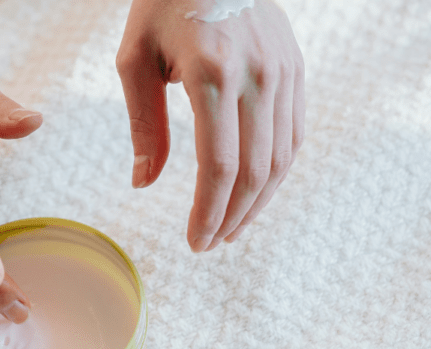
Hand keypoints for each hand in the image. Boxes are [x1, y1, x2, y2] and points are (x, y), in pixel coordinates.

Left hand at [116, 0, 304, 250]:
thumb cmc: (162, 5)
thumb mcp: (134, 59)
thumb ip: (144, 125)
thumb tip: (143, 183)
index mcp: (212, 74)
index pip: (219, 165)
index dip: (208, 212)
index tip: (194, 242)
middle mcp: (257, 75)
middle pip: (255, 171)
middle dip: (232, 217)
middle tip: (210, 243)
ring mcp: (283, 72)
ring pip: (281, 158)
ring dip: (258, 203)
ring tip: (232, 228)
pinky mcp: (295, 69)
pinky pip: (294, 135)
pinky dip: (277, 172)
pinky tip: (256, 194)